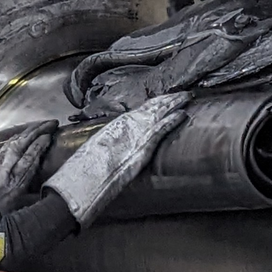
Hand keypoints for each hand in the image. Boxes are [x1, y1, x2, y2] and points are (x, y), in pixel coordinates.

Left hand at [0, 120, 56, 207]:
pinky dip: (12, 141)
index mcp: (18, 183)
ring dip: (24, 134)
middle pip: (21, 147)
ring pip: (11, 146)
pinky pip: (2, 149)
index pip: (30, 159)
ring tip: (36, 126)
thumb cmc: (1, 212)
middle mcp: (8, 172)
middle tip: (47, 124)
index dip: (39, 146)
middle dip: (35, 133)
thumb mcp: (22, 207)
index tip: (48, 136)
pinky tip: (18, 136)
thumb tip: (49, 191)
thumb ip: (34, 197)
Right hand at [45, 93, 191, 227]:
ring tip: (186, 97)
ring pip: (159, 113)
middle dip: (168, 99)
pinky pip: (161, 128)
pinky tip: (182, 114)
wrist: (85, 178)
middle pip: (152, 107)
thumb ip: (114, 143)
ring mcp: (136, 133)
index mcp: (117, 124)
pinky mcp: (143, 145)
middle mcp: (127, 124)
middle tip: (182, 93)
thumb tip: (119, 145)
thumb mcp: (100, 149)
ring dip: (174, 104)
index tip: (165, 97)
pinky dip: (172, 120)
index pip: (141, 109)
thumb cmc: (88, 168)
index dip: (155, 103)